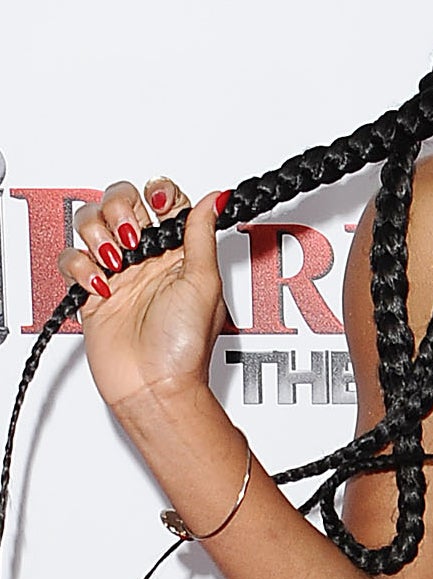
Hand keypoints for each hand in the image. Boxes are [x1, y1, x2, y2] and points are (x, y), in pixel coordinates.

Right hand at [57, 179, 227, 410]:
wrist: (154, 385)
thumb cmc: (185, 344)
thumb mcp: (204, 282)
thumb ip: (201, 236)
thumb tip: (215, 199)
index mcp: (181, 250)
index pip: (165, 201)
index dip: (158, 192)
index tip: (158, 202)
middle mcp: (149, 256)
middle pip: (122, 202)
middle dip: (121, 208)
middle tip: (131, 235)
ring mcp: (119, 272)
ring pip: (92, 224)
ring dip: (98, 233)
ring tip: (117, 261)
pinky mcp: (93, 292)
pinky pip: (72, 260)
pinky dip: (80, 266)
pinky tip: (101, 285)